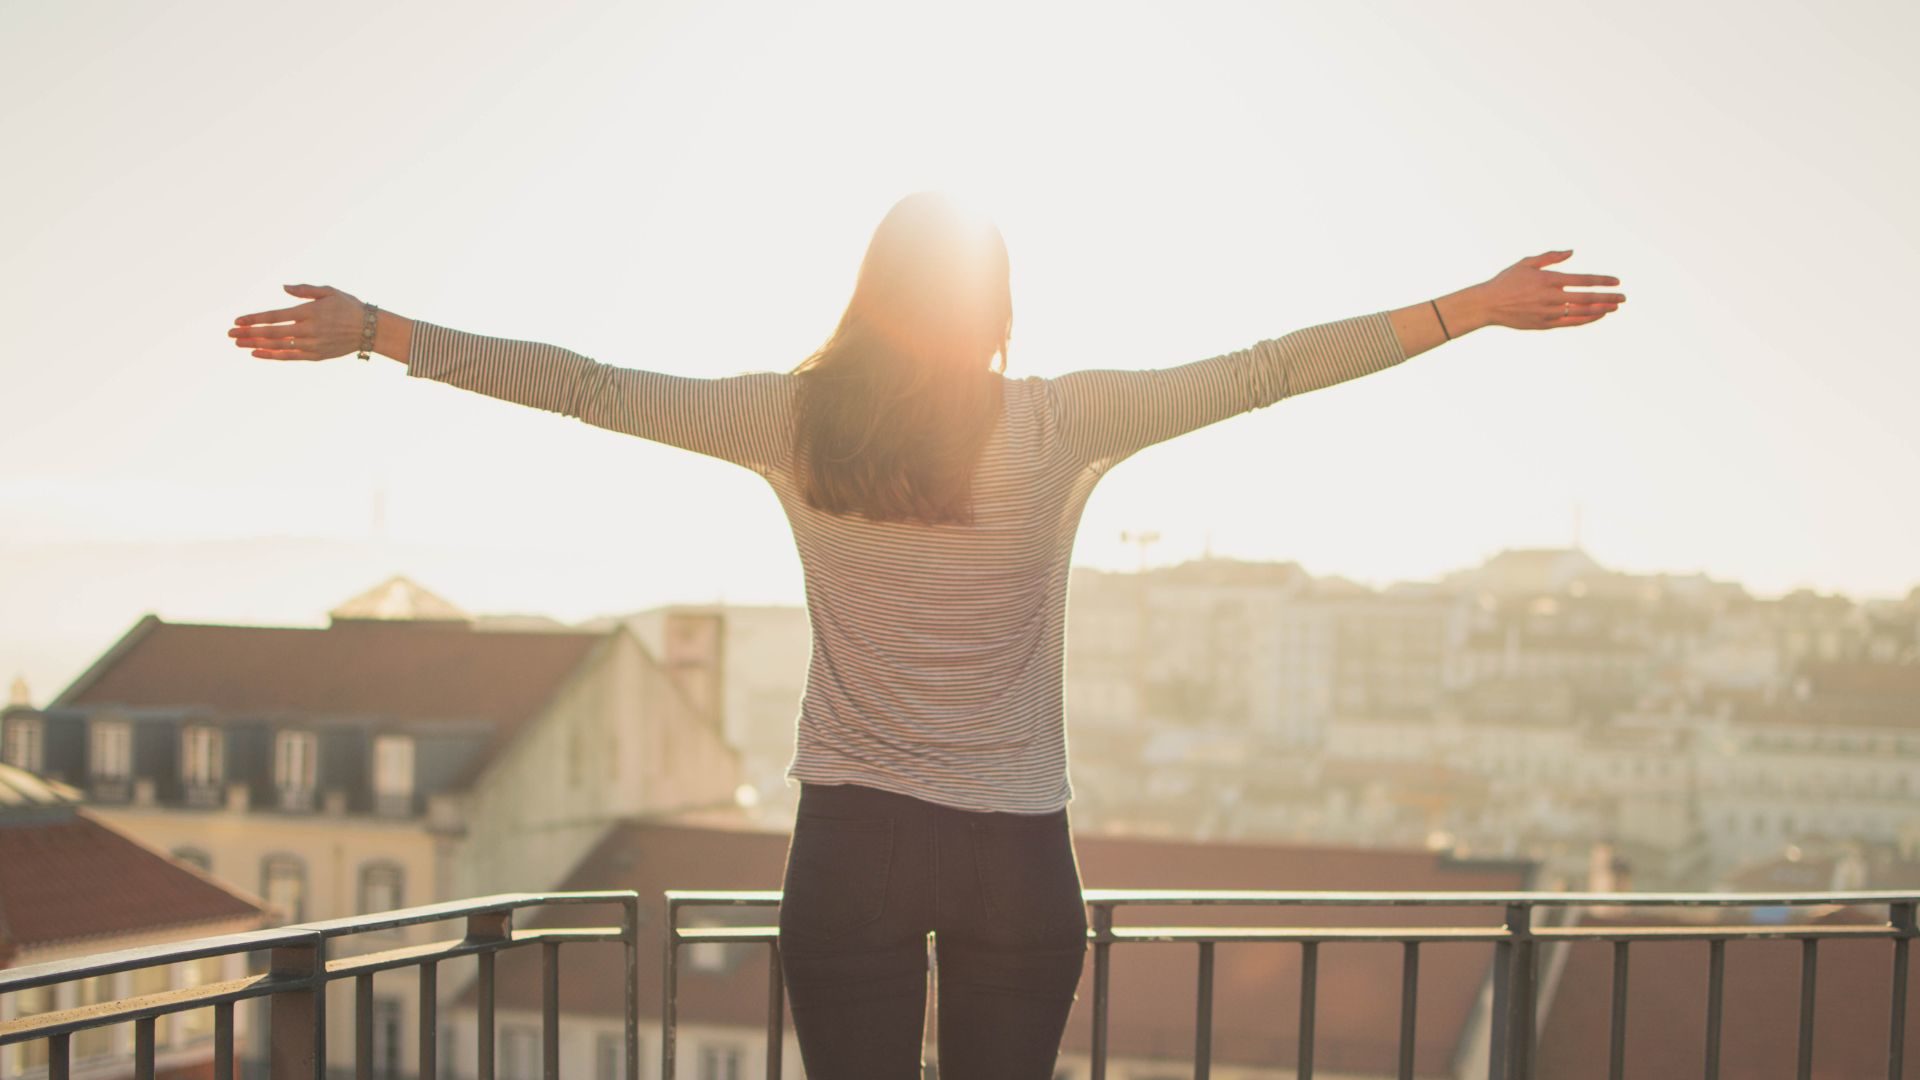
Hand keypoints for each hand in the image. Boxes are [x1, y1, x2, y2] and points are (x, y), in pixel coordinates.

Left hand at [229, 284, 369, 360]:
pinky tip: (257, 353)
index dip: (254, 319)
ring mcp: (311, 344)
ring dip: (256, 344)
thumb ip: (305, 290)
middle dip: (248, 333)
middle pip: (271, 333)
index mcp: (309, 312)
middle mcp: (308, 330)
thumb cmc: (348, 306)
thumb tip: (283, 288)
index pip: (274, 316)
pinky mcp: (316, 355)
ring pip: (278, 346)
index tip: (237, 321)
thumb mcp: (328, 291)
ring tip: (239, 343)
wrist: (370, 329)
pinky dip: (272, 355)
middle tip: (230, 334)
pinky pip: (289, 356)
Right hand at [1475, 250, 1624, 330]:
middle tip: (1623, 297)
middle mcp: (1551, 297)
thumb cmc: (1506, 281)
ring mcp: (1549, 313)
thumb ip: (1550, 257)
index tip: (1616, 282)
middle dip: (1608, 298)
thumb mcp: (1526, 263)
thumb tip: (1571, 252)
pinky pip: (1571, 322)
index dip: (1602, 281)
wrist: (1487, 305)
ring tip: (1614, 307)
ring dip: (1600, 310)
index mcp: (1549, 280)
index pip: (1583, 280)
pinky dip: (1586, 319)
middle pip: (1587, 298)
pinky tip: (1596, 316)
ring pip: (1581, 312)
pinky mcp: (1544, 324)